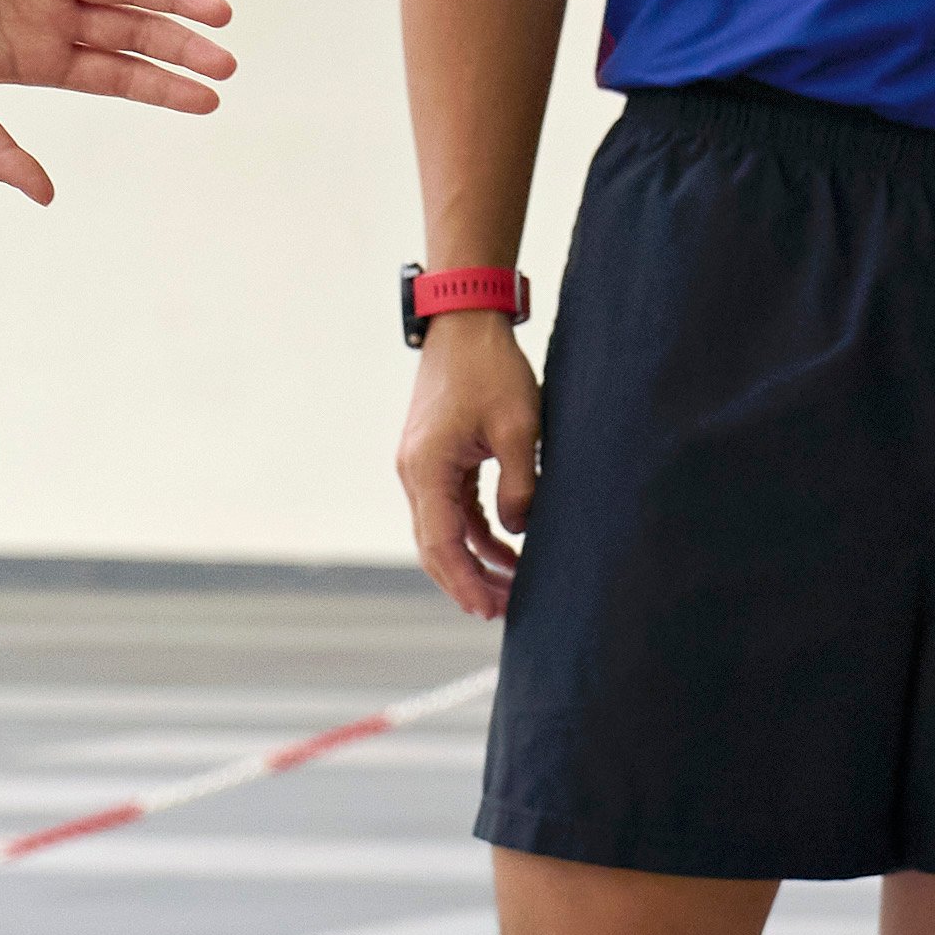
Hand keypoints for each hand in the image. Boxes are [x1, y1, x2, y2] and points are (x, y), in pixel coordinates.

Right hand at [395, 317, 538, 619]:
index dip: (464, 582)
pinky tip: (508, 549)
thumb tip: (519, 531)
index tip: (488, 611)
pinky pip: (453, 509)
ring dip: (476, 560)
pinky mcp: (436, 458)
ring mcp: (422, 466)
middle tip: (506, 611)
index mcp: (426, 469)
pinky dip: (477, 532)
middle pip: (435, 546)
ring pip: (444, 530)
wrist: (465, 322)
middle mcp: (414, 473)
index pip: (440, 544)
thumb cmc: (492, 369)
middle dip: (469, 582)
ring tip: (514, 587)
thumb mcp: (519, 426)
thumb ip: (520, 484)